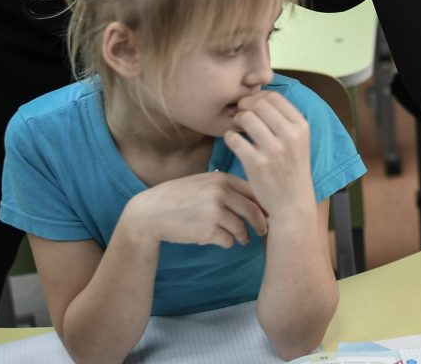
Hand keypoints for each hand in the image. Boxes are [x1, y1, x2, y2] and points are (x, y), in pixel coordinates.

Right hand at [124, 171, 267, 247]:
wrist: (150, 212)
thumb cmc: (179, 197)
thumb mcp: (203, 183)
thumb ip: (226, 187)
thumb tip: (256, 198)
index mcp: (221, 179)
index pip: (253, 191)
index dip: (264, 204)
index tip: (270, 213)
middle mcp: (220, 193)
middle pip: (251, 210)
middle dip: (260, 223)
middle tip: (263, 231)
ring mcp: (214, 212)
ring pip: (240, 228)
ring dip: (243, 236)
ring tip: (243, 239)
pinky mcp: (207, 231)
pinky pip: (227, 240)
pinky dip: (227, 243)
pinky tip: (222, 241)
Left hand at [224, 91, 315, 219]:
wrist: (292, 202)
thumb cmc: (291, 168)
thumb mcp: (298, 141)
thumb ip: (284, 119)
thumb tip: (260, 96)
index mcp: (301, 126)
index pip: (275, 97)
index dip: (258, 97)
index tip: (252, 105)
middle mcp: (290, 136)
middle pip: (259, 104)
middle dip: (245, 106)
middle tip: (240, 114)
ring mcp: (274, 150)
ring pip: (246, 118)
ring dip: (237, 120)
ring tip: (237, 127)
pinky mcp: (256, 164)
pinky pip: (234, 138)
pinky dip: (229, 136)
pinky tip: (233, 141)